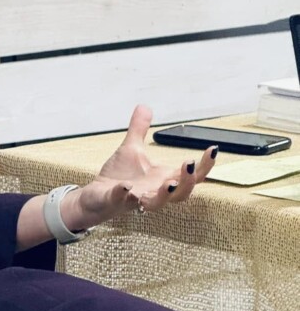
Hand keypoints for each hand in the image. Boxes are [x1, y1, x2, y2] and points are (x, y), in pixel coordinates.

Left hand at [66, 105, 217, 228]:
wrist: (97, 196)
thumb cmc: (119, 177)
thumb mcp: (131, 149)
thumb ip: (139, 130)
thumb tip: (144, 107)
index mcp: (162, 179)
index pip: (191, 176)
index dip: (205, 165)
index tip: (213, 149)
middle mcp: (154, 192)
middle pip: (181, 194)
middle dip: (188, 181)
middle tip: (190, 164)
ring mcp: (135, 199)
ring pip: (156, 203)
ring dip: (165, 194)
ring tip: (169, 183)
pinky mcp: (115, 201)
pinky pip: (121, 199)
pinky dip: (123, 193)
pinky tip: (125, 186)